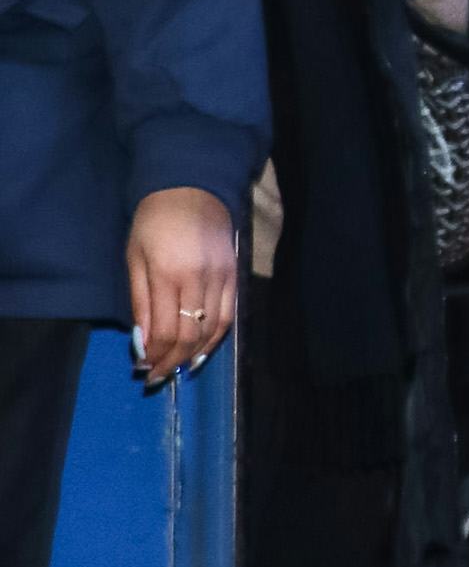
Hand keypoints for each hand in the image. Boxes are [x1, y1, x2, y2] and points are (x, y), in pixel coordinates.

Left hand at [127, 188, 235, 387]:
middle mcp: (198, 280)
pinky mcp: (235, 277)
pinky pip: (228, 317)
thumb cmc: (153, 221)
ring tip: (176, 370)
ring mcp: (221, 279)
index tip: (142, 368)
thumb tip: (142, 341)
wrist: (191, 189)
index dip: (154, 355)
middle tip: (156, 377)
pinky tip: (202, 352)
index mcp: (168, 274)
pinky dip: (215, 340)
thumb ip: (139, 300)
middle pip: (189, 336)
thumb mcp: (134, 257)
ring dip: (193, 356)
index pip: (164, 329)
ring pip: (211, 331)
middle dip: (171, 361)